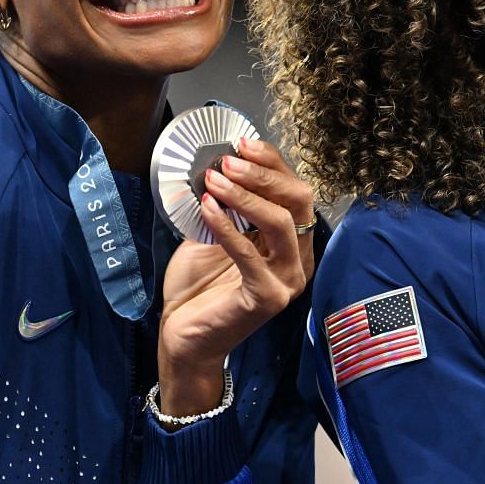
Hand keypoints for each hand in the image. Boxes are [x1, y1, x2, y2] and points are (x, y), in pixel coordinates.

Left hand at [156, 136, 316, 419]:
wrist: (184, 340)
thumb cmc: (198, 288)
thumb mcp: (212, 235)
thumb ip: (224, 207)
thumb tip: (217, 164)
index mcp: (293, 244)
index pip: (295, 192)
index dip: (273, 164)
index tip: (242, 143)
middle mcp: (299, 260)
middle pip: (298, 202)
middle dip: (264, 174)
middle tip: (229, 160)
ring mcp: (287, 281)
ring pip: (281, 223)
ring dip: (246, 196)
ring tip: (215, 179)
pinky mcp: (267, 298)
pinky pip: (251, 253)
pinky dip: (228, 226)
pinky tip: (206, 207)